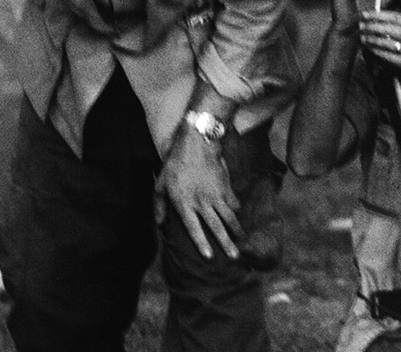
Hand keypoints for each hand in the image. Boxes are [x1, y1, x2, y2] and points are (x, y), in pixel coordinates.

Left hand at [155, 129, 241, 259]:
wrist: (198, 142)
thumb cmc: (175, 163)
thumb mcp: (160, 184)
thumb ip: (159, 205)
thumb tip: (159, 224)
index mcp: (184, 204)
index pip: (194, 229)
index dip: (202, 243)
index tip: (208, 257)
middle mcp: (202, 202)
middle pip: (216, 227)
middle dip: (226, 243)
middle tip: (234, 257)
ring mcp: (216, 195)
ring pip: (229, 217)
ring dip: (236, 230)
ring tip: (241, 241)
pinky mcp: (226, 186)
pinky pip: (233, 202)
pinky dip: (236, 211)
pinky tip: (238, 217)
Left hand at [357, 10, 400, 80]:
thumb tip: (378, 17)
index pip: (394, 17)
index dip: (377, 15)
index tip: (365, 14)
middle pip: (389, 29)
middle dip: (372, 27)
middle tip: (361, 26)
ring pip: (387, 43)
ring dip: (372, 40)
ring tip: (363, 37)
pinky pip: (389, 56)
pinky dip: (377, 52)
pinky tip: (371, 49)